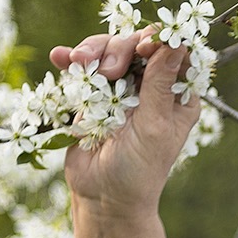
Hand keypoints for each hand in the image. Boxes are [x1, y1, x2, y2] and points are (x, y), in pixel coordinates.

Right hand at [49, 29, 198, 217]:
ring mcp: (120, 88)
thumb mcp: (154, 127)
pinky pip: (83, 68)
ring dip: (93, 51)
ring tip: (80, 65)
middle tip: (109, 71)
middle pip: (138, 44)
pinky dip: (71, 59)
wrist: (102, 197)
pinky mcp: (93, 94)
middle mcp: (151, 87)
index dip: (161, 40)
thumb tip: (177, 43)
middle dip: (120, 48)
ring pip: (108, 49)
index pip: (175, 52)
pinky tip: (60, 58)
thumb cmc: (138, 170)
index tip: (144, 46)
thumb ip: (160, 84)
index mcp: (177, 95)